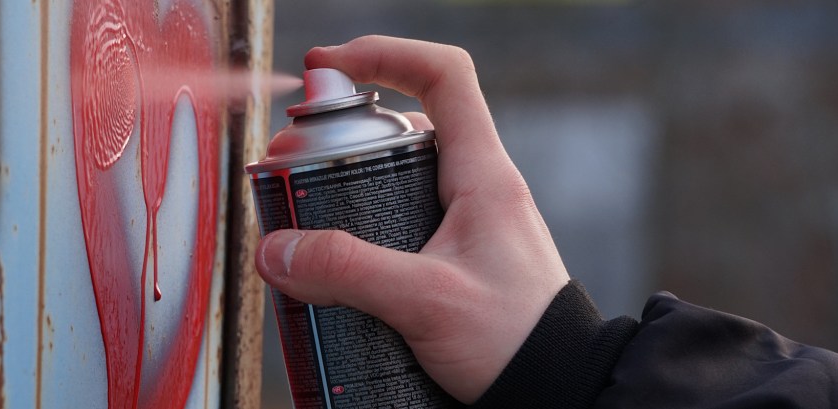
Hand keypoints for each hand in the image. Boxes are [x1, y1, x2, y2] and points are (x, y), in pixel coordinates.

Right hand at [255, 35, 569, 403]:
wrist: (558, 390)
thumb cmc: (519, 342)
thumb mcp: (427, 302)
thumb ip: (349, 272)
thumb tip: (279, 249)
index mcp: (482, 175)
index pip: (442, 75)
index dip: (383, 54)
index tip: (327, 68)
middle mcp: (476, 188)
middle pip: (404, 125)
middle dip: (340, 134)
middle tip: (292, 161)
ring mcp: (465, 223)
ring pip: (397, 175)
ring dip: (346, 182)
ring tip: (302, 210)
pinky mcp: (454, 257)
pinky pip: (400, 219)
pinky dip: (361, 224)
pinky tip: (335, 258)